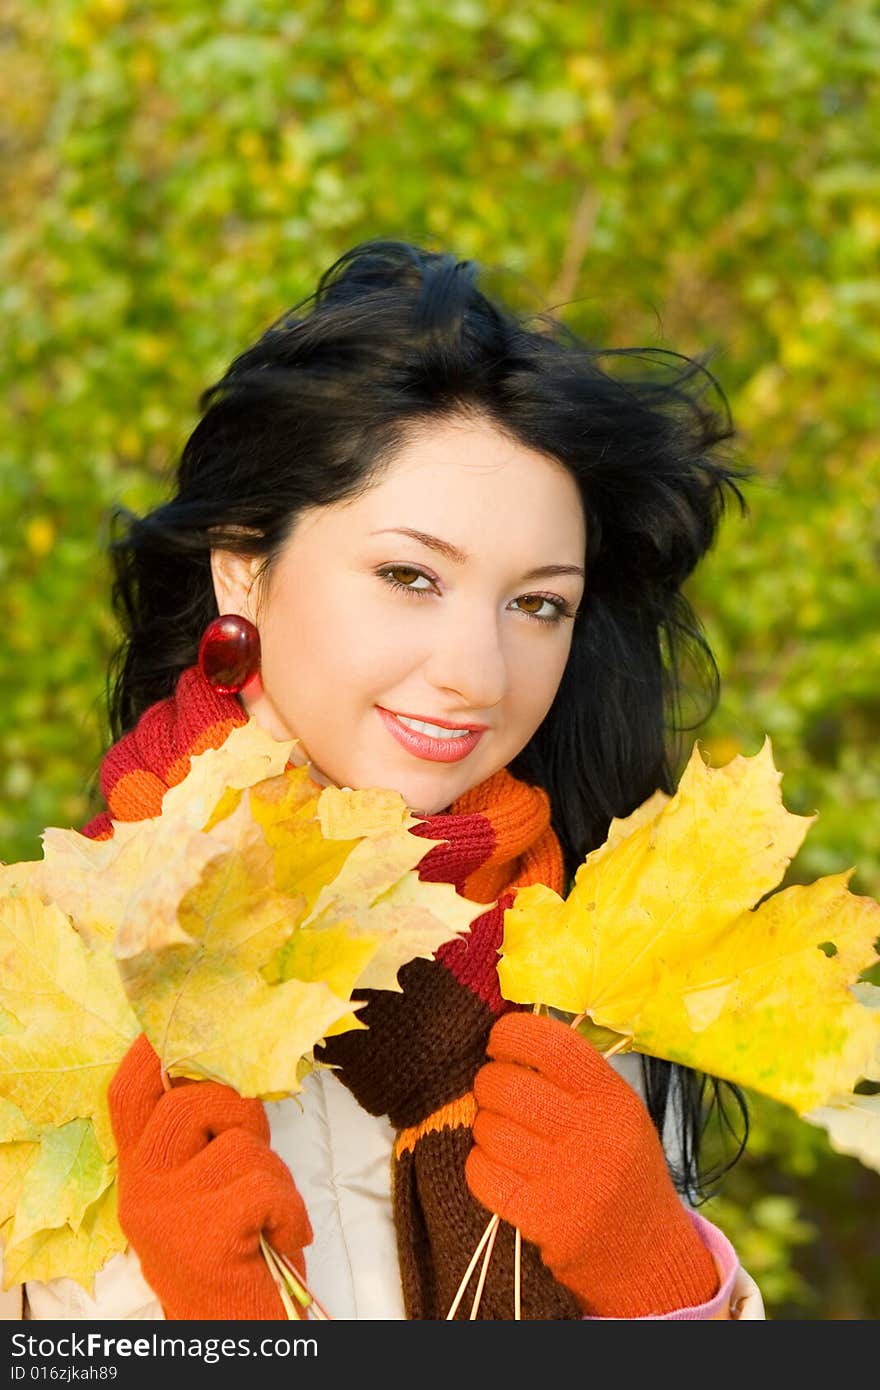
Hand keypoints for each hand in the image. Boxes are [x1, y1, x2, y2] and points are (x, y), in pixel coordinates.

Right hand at [108, 1034, 312, 1319]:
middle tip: (254, 1149)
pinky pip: (262, 1187)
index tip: (179, 1020)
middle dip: (239, 1111)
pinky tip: (281, 1236)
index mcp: (140, 1170)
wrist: (234, 1330)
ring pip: (238, 1145)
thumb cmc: (235, 1249)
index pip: (129, 1093)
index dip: (153, 1049)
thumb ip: (206, 1134)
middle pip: (189, 1100)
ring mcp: (166, 1212)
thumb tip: (233, 1063)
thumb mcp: (208, 1186)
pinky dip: (288, 1210)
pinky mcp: (200, 1236)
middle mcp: (141, 1188)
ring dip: (272, 1173)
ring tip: (268, 1212)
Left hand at [465, 1011, 718, 1317]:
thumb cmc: (624, 1168)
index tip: (500, 1042)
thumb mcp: (620, 1112)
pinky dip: (480, 1164)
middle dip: (488, 1083)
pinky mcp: (538, 1216)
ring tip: (505, 1133)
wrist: (646, 1254)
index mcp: (611, 1098)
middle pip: (506, 1085)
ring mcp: (564, 1177)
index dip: (512, 1033)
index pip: (550, 1044)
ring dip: (485, 1126)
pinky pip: (481, 1171)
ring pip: (488, 1127)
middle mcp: (590, 1133)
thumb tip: (513, 1036)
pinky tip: (499, 1166)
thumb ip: (575, 1076)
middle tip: (497, 1092)